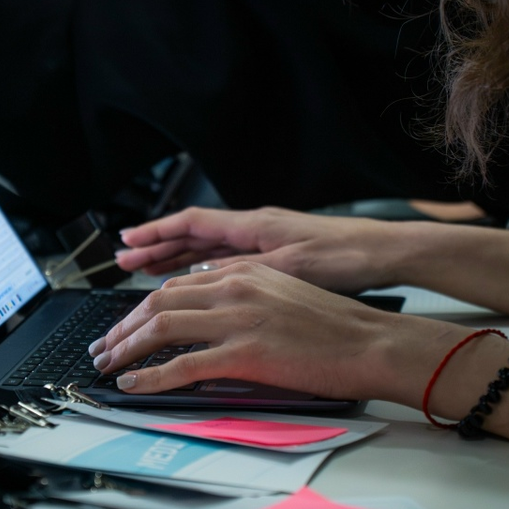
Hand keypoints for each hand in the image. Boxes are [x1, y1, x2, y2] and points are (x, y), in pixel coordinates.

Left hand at [92, 261, 402, 398]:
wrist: (370, 343)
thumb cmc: (335, 328)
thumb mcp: (283, 294)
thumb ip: (244, 297)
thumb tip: (210, 315)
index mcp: (243, 273)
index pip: (175, 286)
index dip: (140, 308)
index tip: (125, 327)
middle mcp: (235, 288)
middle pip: (158, 302)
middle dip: (123, 327)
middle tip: (105, 349)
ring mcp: (238, 319)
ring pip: (161, 327)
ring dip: (127, 348)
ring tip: (110, 366)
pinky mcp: (245, 354)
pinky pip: (183, 365)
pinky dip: (151, 375)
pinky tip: (135, 385)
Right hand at [115, 206, 403, 293]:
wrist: (385, 253)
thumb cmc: (345, 256)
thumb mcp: (288, 268)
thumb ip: (241, 273)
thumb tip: (198, 278)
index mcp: (254, 226)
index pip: (192, 224)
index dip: (156, 234)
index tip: (128, 244)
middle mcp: (255, 230)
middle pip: (193, 236)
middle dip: (156, 249)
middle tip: (123, 261)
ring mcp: (266, 243)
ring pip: (208, 250)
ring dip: (176, 260)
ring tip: (145, 272)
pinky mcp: (277, 259)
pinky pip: (227, 263)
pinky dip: (204, 272)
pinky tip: (193, 284)